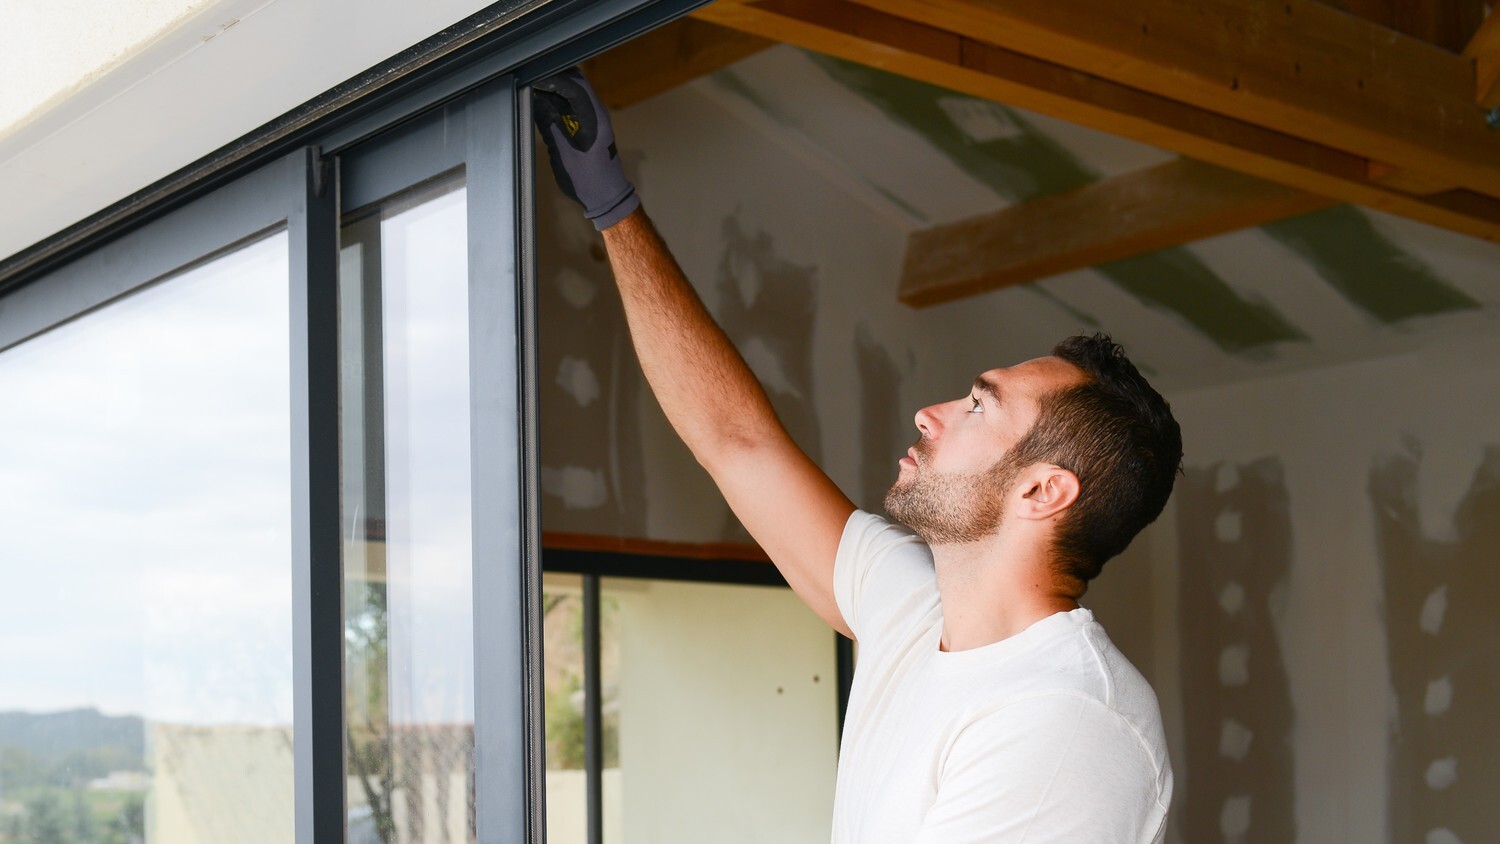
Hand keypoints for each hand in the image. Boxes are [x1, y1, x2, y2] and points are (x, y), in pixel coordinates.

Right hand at [532, 68, 640, 229]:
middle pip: (576, 82)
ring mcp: (595, 117)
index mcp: (596, 117)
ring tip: (531, 88)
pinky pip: (573, 103)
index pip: (575, 84)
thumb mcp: (563, 154)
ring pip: (574, 90)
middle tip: (528, 79)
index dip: (554, 77)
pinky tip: (542, 102)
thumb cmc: (587, 180)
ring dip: (555, 88)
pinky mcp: (590, 124)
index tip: (532, 77)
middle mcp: (598, 112)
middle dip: (553, 78)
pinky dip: (558, 99)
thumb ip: (550, 125)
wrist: (607, 197)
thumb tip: (536, 101)